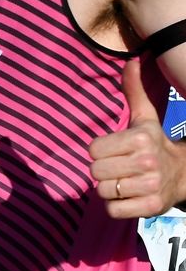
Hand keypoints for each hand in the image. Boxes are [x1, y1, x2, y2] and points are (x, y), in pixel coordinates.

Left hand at [91, 57, 185, 217]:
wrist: (183, 174)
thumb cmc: (154, 143)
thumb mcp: (145, 117)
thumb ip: (134, 91)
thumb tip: (131, 61)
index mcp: (140, 138)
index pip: (93, 149)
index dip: (100, 151)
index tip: (116, 150)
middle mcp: (147, 161)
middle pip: (95, 171)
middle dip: (103, 170)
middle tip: (120, 167)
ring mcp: (150, 185)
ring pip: (103, 191)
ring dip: (109, 188)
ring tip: (126, 181)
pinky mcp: (150, 207)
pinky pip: (113, 210)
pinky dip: (117, 206)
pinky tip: (130, 196)